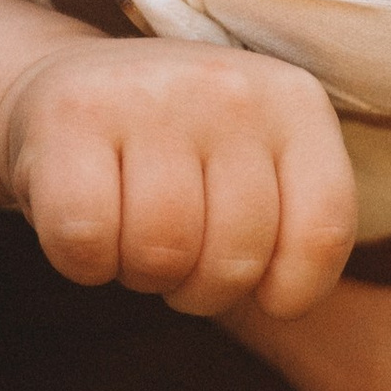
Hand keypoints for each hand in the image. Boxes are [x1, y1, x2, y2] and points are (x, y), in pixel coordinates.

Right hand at [0, 0, 359, 317]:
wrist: (69, 87)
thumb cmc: (177, 154)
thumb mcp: (256, 167)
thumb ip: (294, 224)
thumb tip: (281, 303)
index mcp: (294, 101)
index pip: (322, 231)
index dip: (290, 288)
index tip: (260, 282)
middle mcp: (229, 86)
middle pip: (234, 259)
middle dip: (199, 288)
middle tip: (177, 254)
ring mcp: (149, 93)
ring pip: (160, 255)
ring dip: (139, 274)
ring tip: (132, 234)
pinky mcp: (73, 112)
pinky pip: (86, 239)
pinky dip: (83, 261)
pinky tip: (87, 226)